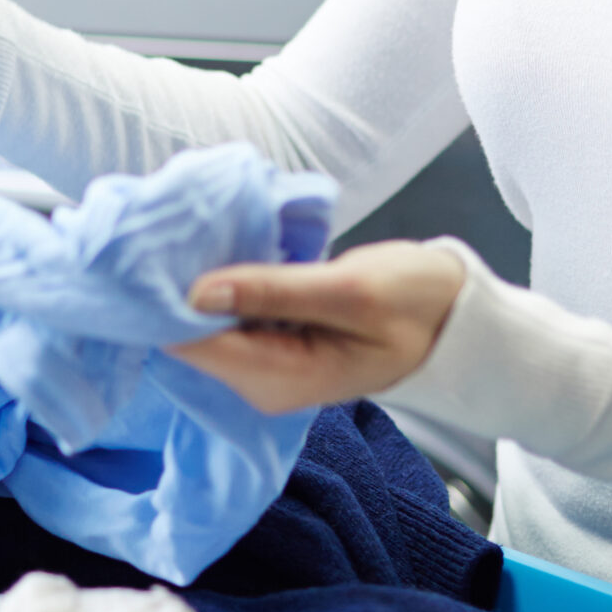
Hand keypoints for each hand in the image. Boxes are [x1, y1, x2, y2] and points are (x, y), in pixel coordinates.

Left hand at [169, 240, 466, 414]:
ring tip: (197, 230)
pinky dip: (223, 282)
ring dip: (200, 280)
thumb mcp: (349, 289)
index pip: (194, 346)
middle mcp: (261, 383)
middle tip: (177, 228)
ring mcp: (263, 365)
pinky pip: (227, 313)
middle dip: (181, 286)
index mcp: (281, 380)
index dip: (169, 300)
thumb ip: (273, 291)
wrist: (454, 315)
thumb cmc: (414, 301)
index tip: (157, 249)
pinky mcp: (268, 342)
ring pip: (205, 321)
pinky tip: (223, 248)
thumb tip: (197, 291)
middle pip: (192, 335)